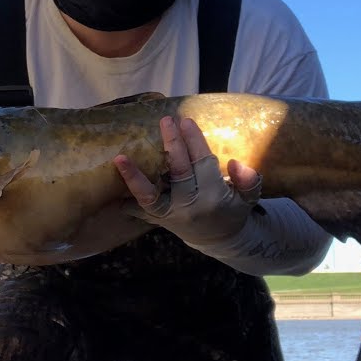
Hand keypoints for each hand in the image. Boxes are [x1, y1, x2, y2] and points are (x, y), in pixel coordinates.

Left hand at [113, 116, 262, 245]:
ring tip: (119, 158)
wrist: (219, 240)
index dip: (195, 141)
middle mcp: (191, 205)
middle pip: (179, 171)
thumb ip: (248, 181)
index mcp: (214, 195)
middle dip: (172, 145)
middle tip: (166, 120)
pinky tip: (112, 190)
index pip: (203, 163)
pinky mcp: (161, 220)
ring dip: (134, 177)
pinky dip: (127, 202)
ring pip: (150, 196)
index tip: (187, 120)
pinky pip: (142, 211)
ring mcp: (172, 215)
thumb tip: (237, 163)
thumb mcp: (248, 198)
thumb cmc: (233, 210)